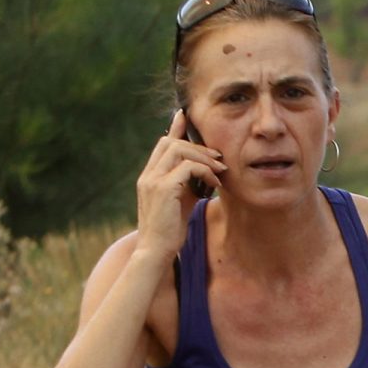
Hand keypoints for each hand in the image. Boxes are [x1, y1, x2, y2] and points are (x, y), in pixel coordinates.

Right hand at [135, 109, 222, 258]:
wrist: (156, 251)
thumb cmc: (170, 230)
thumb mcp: (181, 201)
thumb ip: (188, 184)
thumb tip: (206, 172)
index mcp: (150, 176)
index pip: (162, 144)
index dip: (175, 128)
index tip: (186, 115)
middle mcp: (148, 175)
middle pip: (170, 142)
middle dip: (198, 145)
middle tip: (219, 158)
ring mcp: (152, 181)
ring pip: (179, 149)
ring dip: (204, 157)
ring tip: (220, 171)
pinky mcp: (163, 189)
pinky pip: (188, 168)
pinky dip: (205, 172)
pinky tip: (215, 184)